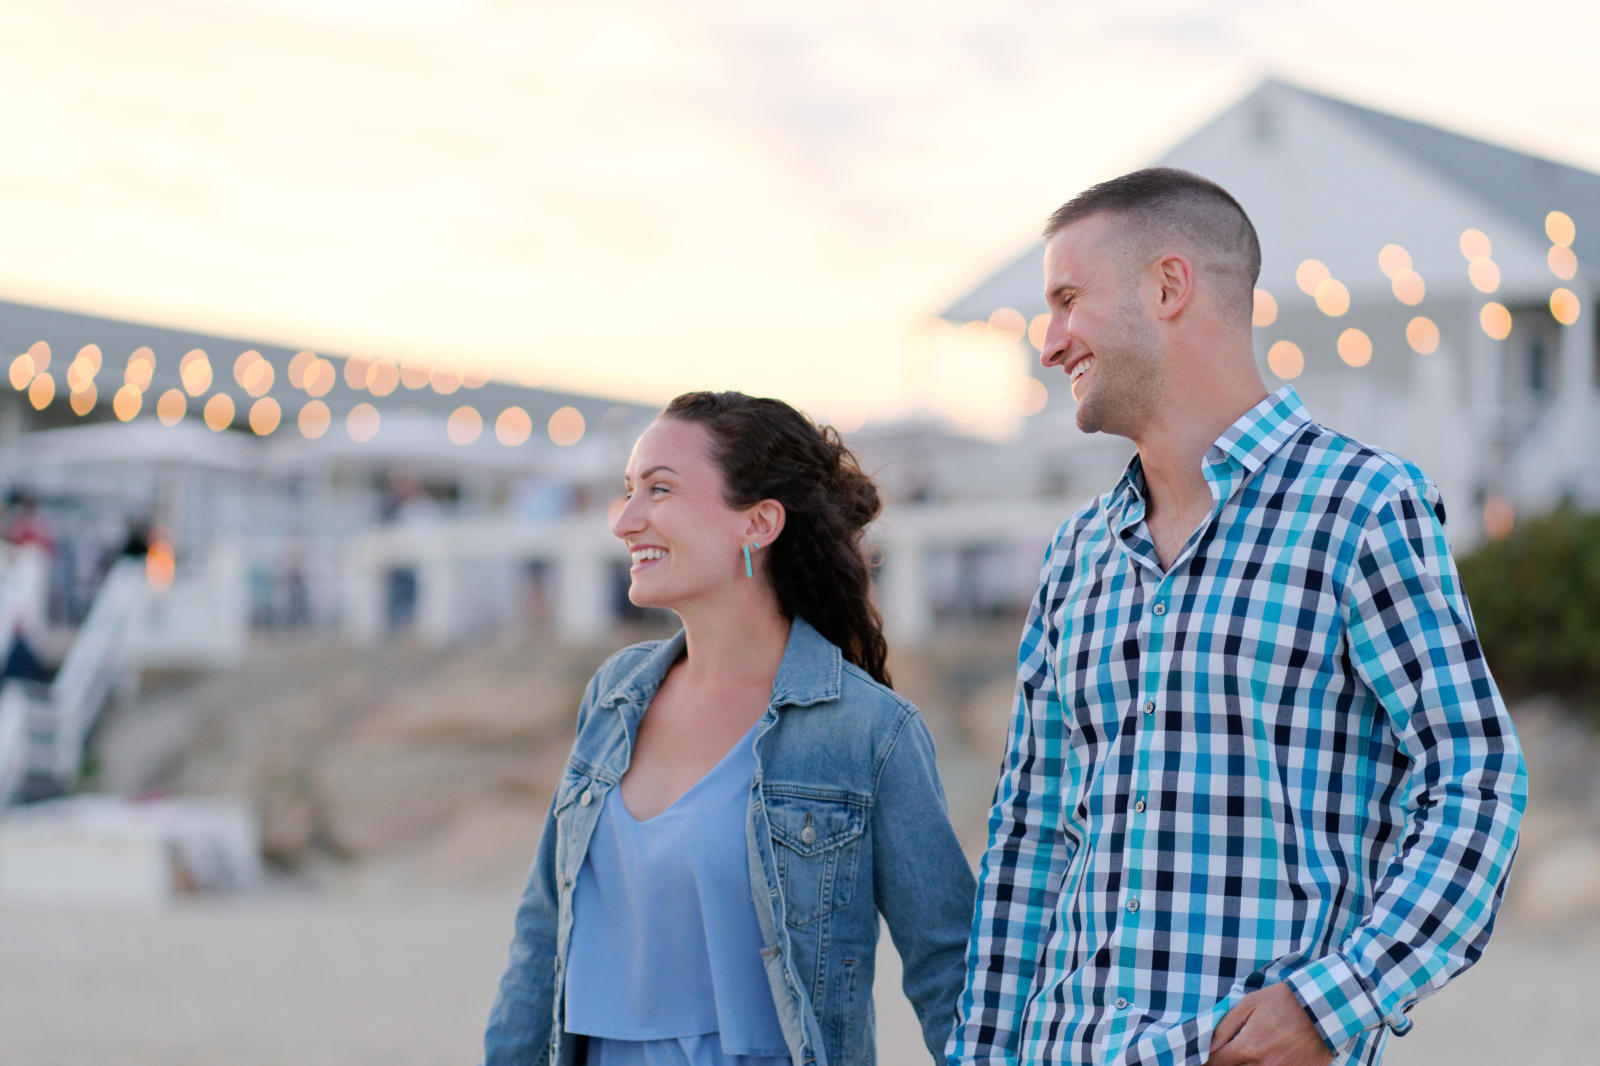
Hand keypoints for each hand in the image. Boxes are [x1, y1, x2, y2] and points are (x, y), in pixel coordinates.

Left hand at [1205, 983, 1334, 1065]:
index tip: (1202, 1059)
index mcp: (1248, 1047)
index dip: (1204, 1062)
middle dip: (1225, 1064)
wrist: (1323, 1010)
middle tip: (1224, 1055)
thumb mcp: (1248, 1004)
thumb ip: (1224, 1027)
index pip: (1215, 1063)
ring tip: (1246, 1055)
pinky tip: (1263, 1059)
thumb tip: (1207, 1044)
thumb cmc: (1283, 1002)